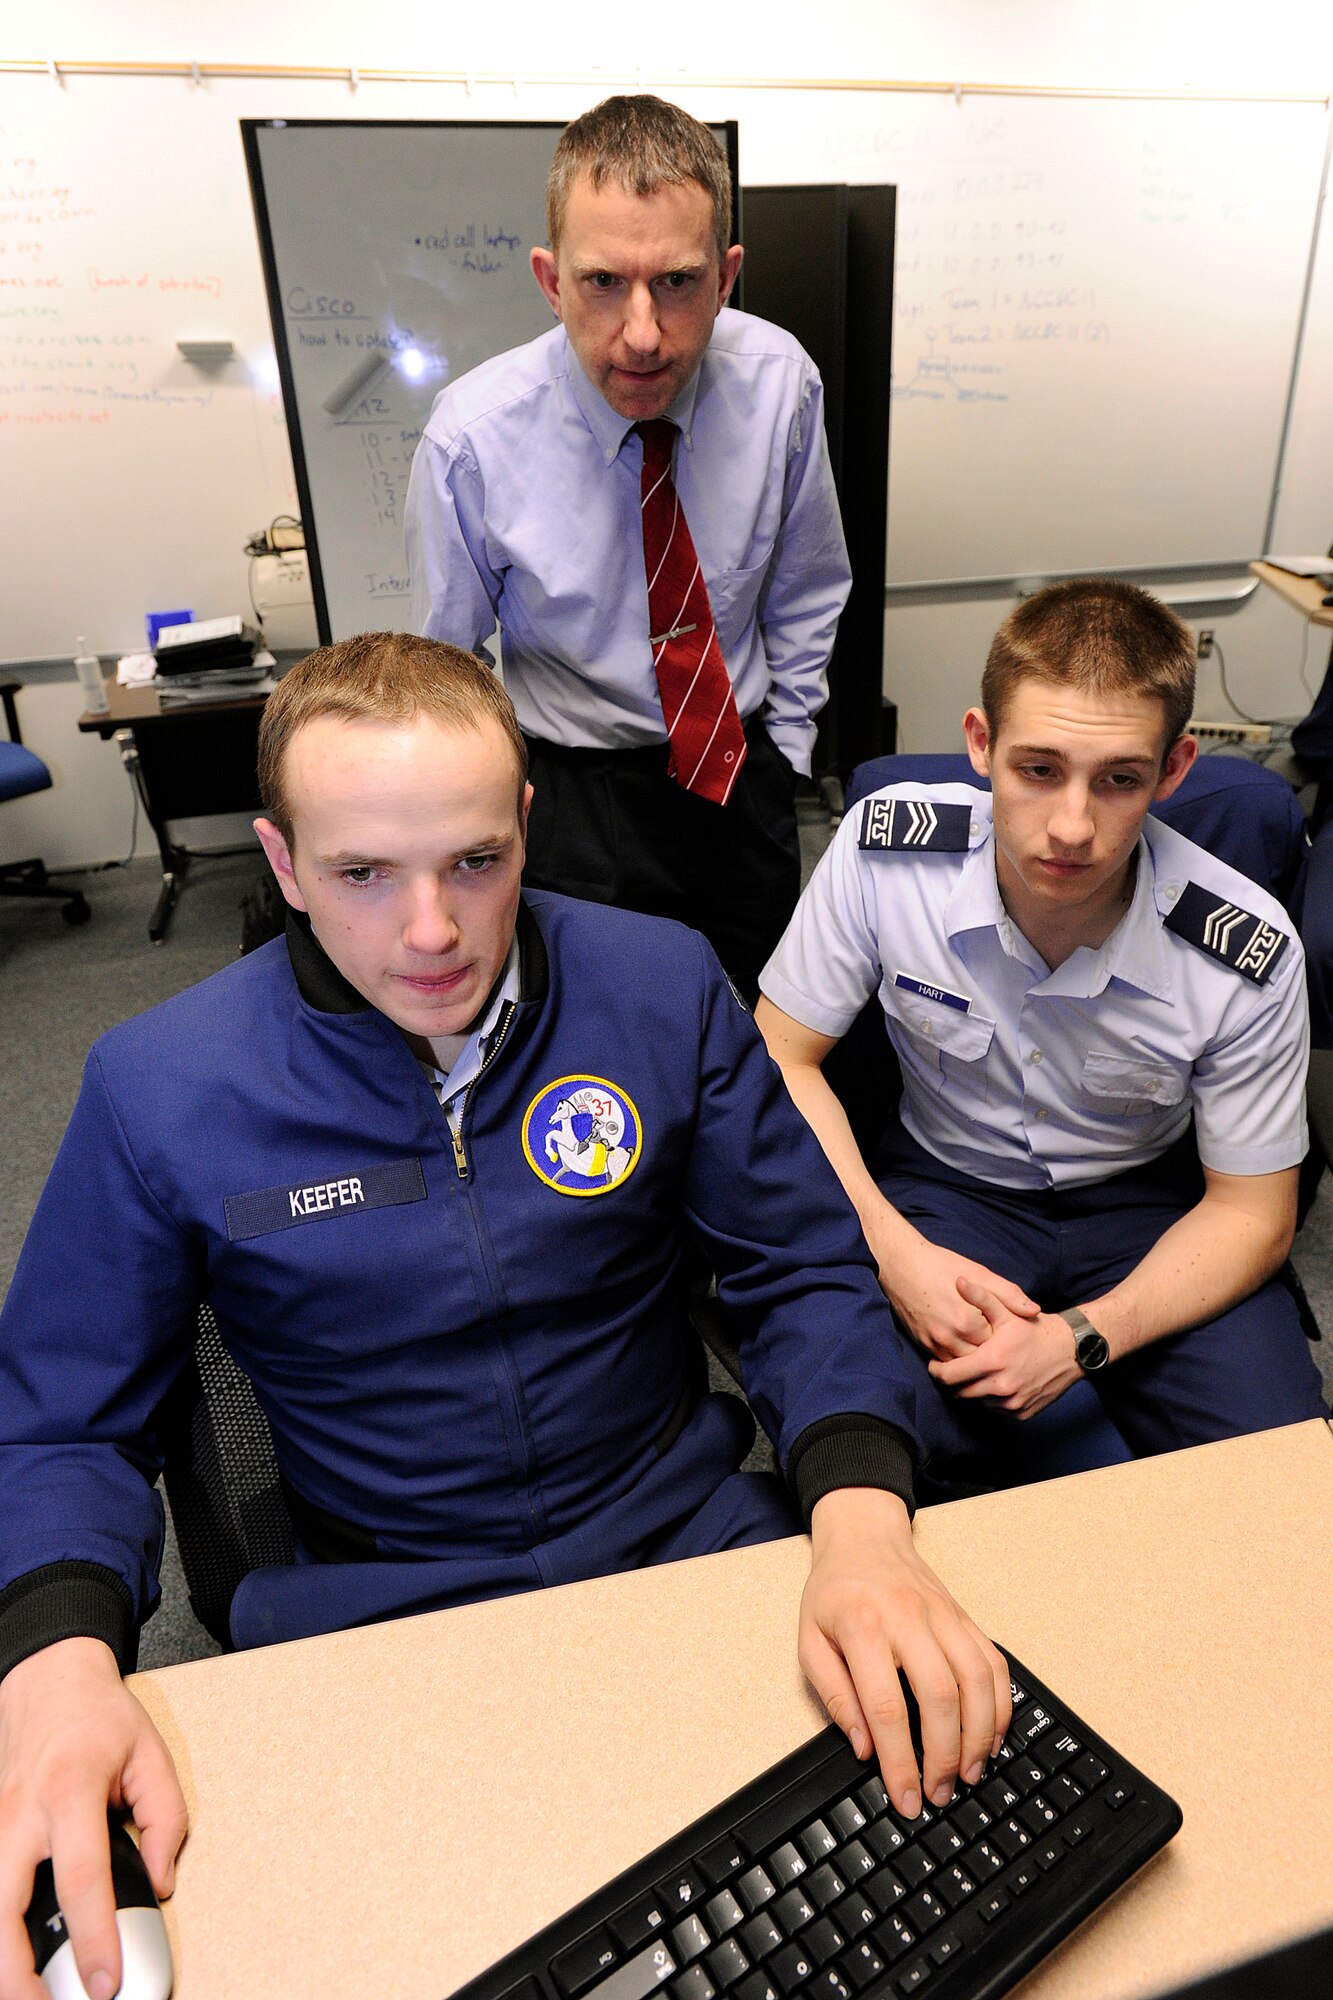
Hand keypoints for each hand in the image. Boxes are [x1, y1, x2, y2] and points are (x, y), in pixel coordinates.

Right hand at [0, 1639, 186, 1999]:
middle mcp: (21, 1815)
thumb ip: (165, 1819)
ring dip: (2, 1963)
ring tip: (30, 1997)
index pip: (82, 1878)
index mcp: (71, 1791)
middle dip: (18, 1975)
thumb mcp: (151, 1753)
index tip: (105, 1984)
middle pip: (3, 1911)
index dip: (94, 1937)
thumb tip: (161, 1883)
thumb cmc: (99, 1717)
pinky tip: (13, 1956)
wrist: (46, 1679)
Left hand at [800, 1488, 1010, 1818]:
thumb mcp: (809, 1640)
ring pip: (976, 1680)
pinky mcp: (964, 1616)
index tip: (906, 1798)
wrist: (864, 1535)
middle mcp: (908, 1617)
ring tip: (970, 1774)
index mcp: (861, 1625)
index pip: (885, 1706)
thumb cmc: (833, 1593)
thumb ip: (834, 1695)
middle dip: (945, 1755)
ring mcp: (942, 1614)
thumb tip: (864, 1748)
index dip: (899, 1761)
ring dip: (979, 1735)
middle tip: (941, 1793)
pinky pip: (993, 1663)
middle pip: (939, 1695)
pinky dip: (1000, 1705)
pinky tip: (991, 1737)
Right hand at [863, 1226, 1038, 1361]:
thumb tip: (1035, 1311)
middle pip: (981, 1360)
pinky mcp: (922, 1343)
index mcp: (968, 1321)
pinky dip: (957, 1358)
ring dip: (974, 1359)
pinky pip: (945, 1361)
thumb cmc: (942, 1265)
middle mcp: (950, 1337)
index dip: (1007, 1341)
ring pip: (962, 1365)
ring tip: (986, 1348)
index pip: (998, 1346)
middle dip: (992, 1354)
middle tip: (1003, 1346)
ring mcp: (934, 1342)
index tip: (1012, 1336)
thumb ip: (1009, 1294)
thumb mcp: (980, 1273)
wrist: (900, 1264)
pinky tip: (965, 1346)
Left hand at [928, 1280, 1081, 1416]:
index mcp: (992, 1361)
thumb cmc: (1034, 1329)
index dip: (937, 1370)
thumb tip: (958, 1281)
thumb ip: (980, 1297)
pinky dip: (988, 1400)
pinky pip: (994, 1411)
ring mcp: (1011, 1403)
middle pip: (958, 1393)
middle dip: (951, 1382)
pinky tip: (991, 1383)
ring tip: (971, 1374)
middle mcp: (1000, 1386)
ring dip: (969, 1391)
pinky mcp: (1021, 1413)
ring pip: (975, 1403)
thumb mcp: (1007, 1311)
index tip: (936, 1363)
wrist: (1070, 1351)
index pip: (948, 1376)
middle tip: (952, 1369)